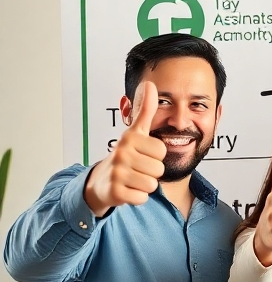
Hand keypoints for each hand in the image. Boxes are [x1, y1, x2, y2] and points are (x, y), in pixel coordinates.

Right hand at [83, 81, 166, 215]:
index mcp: (129, 138)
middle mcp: (121, 153)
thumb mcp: (135, 132)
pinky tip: (127, 190)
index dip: (155, 155)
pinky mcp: (115, 192)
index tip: (142, 154)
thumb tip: (149, 83)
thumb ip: (145, 110)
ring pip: (152, 184)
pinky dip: (137, 197)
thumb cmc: (125, 155)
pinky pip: (142, 198)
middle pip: (159, 168)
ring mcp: (116, 173)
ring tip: (132, 179)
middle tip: (136, 169)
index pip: (161, 150)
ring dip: (145, 185)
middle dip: (151, 172)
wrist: (101, 182)